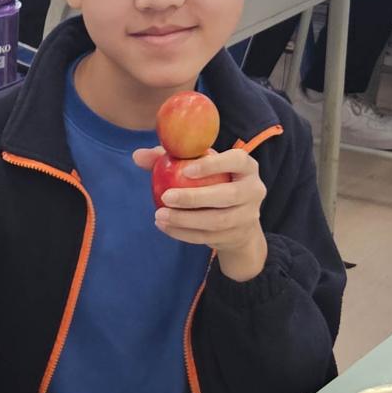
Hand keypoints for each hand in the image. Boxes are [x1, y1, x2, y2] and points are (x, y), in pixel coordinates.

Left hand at [137, 146, 269, 281]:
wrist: (238, 221)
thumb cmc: (213, 183)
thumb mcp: (199, 168)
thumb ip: (170, 159)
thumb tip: (138, 156)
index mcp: (247, 167)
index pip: (236, 160)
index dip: (213, 165)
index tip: (186, 169)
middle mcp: (253, 190)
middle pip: (227, 195)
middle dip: (194, 197)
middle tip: (166, 197)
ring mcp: (247, 216)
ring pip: (217, 221)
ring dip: (185, 220)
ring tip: (160, 215)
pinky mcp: (236, 236)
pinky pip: (208, 237)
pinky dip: (184, 233)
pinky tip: (165, 226)